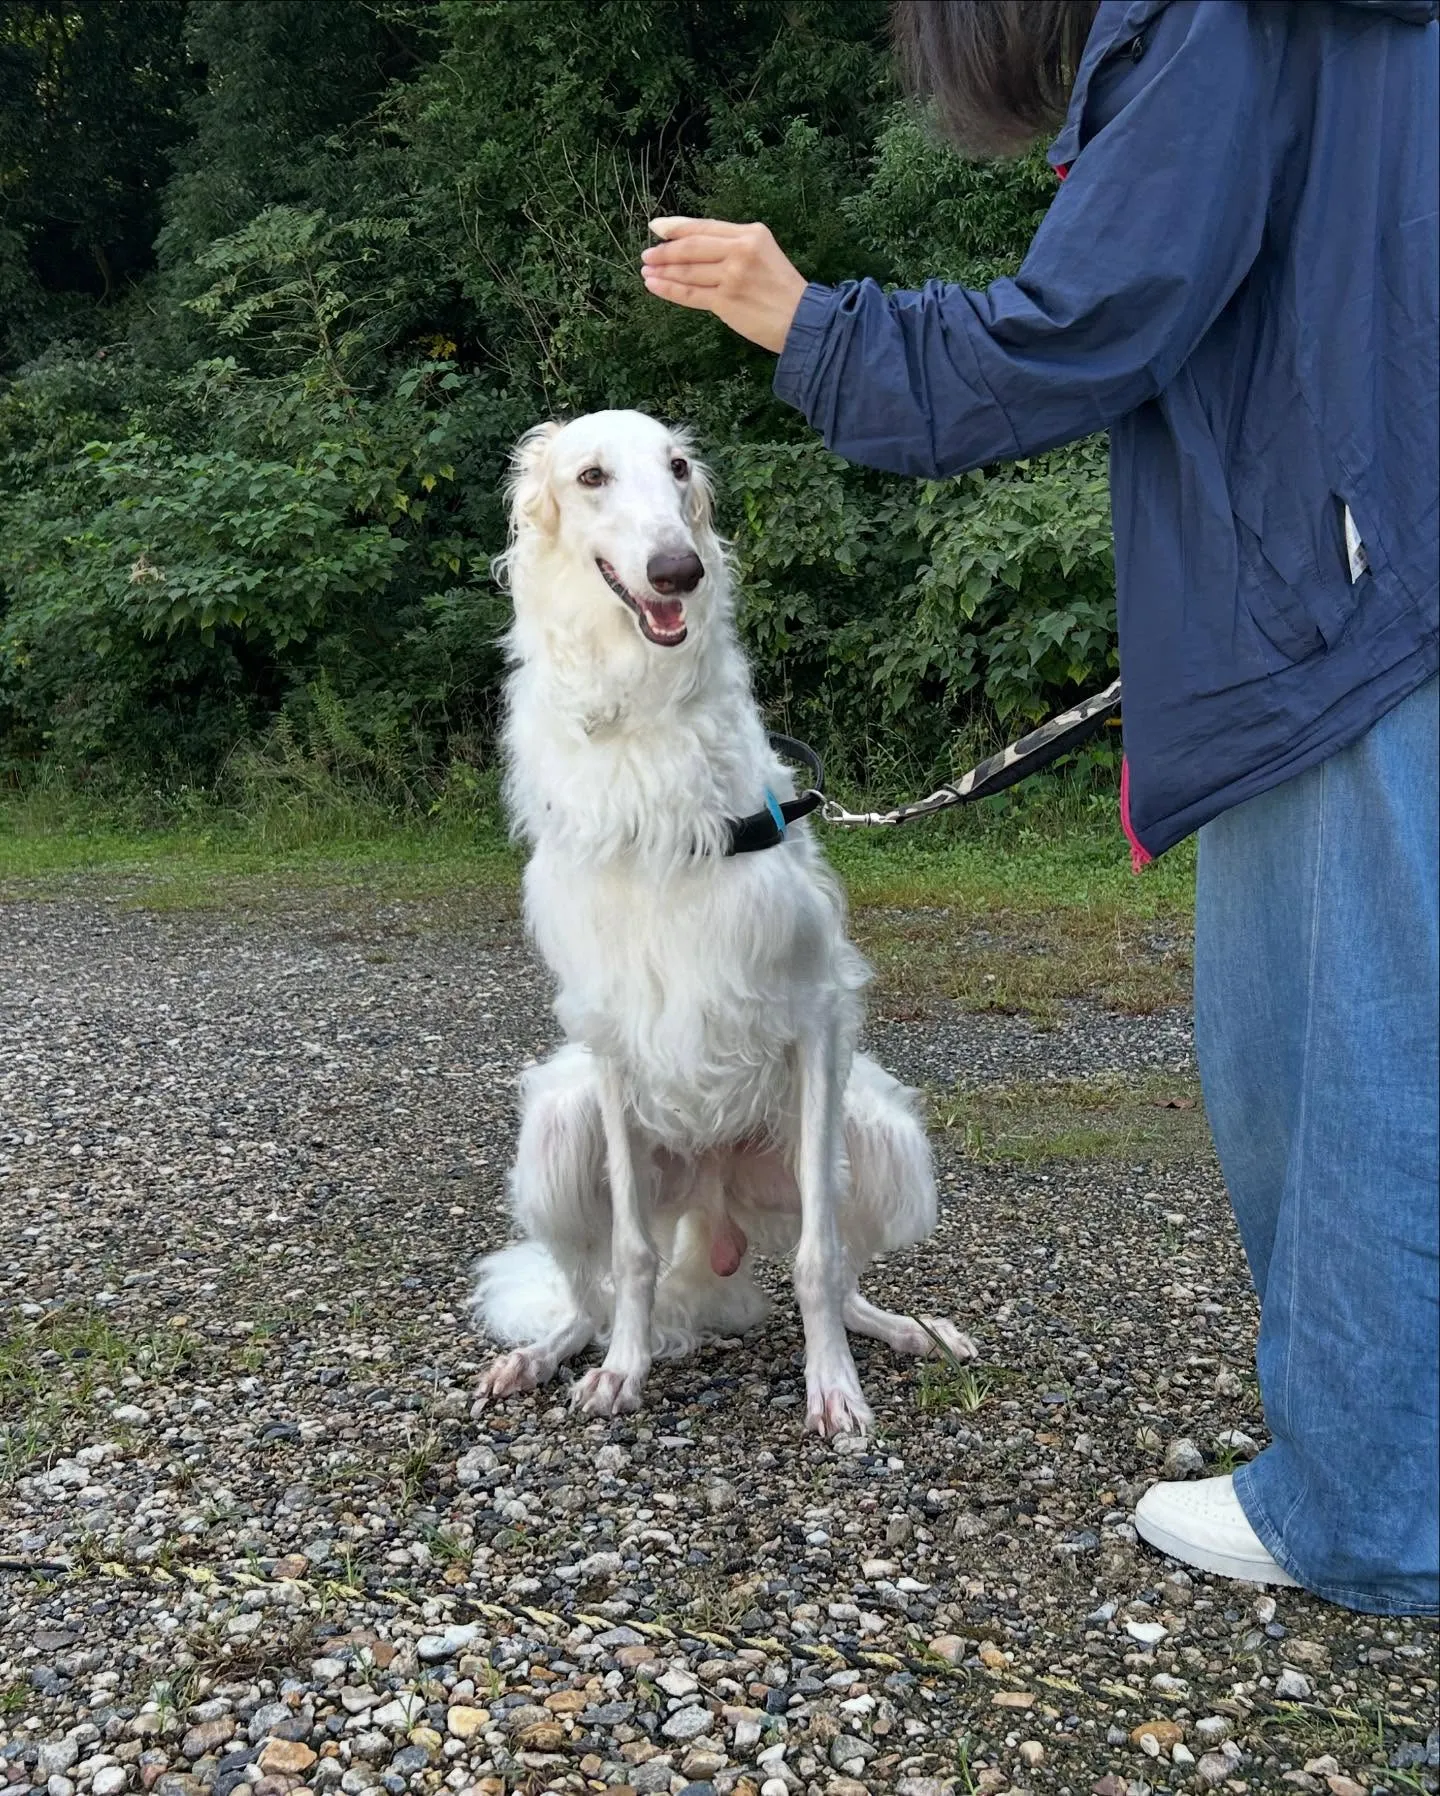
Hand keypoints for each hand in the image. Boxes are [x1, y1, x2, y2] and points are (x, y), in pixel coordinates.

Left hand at [641, 217, 808, 353]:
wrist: (802, 321)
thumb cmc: (783, 291)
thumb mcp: (764, 254)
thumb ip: (735, 247)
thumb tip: (694, 248)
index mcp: (751, 233)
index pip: (705, 227)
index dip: (676, 227)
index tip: (656, 227)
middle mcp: (740, 250)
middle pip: (691, 247)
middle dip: (664, 251)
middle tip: (647, 255)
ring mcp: (732, 276)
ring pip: (688, 270)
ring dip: (663, 271)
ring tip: (646, 271)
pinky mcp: (726, 301)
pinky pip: (690, 294)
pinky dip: (669, 289)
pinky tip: (654, 285)